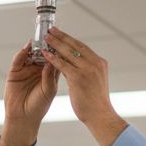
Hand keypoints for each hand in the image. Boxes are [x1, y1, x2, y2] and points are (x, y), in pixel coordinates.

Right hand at [0, 42, 58, 145]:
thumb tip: (53, 60)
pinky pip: (18, 59)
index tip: (63, 38)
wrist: (23, 118)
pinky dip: (22, 52)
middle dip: (46, 42)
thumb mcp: (49, 90)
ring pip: (30, 53)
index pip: (55, 57)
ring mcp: (26, 69)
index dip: (58, 48)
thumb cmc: (39, 106)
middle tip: (50, 32)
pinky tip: (27, 47)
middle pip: (42, 51)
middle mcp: (38, 68)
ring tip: (39, 37)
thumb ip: (50, 76)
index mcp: (50, 73)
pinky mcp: (15, 72)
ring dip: (34, 45)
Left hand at [41, 27, 126, 145]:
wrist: (100, 115)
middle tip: (51, 30)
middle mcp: (95, 63)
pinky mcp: (78, 77)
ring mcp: (87, 69)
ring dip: (55, 44)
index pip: (82, 47)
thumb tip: (75, 65)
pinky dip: (53, 58)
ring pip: (68, 52)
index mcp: (99, 63)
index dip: (70, 39)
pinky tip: (45, 54)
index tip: (61, 33)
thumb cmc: (96, 103)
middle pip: (75, 45)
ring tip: (45, 38)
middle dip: (62, 36)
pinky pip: (62, 64)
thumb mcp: (94, 82)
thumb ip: (86, 71)